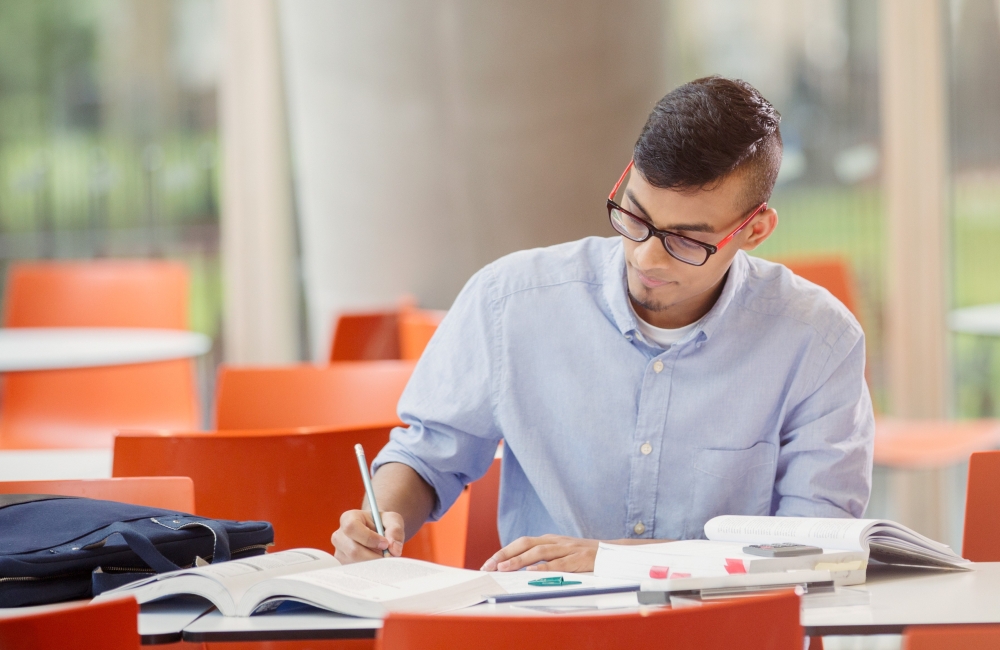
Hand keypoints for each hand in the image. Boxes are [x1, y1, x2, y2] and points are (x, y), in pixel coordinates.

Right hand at [331, 509, 404, 563]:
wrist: (378, 532)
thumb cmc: (383, 523)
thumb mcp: (392, 520)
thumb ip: (395, 531)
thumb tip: (394, 549)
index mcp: (348, 518)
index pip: (352, 527)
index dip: (368, 538)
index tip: (384, 544)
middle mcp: (340, 535)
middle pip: (353, 550)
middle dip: (374, 556)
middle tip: (388, 556)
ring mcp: (340, 551)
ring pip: (355, 563)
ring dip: (373, 563)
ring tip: (383, 556)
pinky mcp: (344, 564)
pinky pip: (356, 571)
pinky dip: (370, 569)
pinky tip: (377, 562)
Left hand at [480, 534, 598, 572]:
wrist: (613, 553)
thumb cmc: (585, 556)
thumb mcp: (562, 553)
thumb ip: (545, 558)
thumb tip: (521, 569)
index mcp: (550, 540)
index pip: (522, 543)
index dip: (504, 551)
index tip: (489, 563)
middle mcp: (556, 541)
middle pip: (525, 544)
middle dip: (505, 554)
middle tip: (489, 566)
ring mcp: (567, 548)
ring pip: (539, 552)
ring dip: (519, 560)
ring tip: (504, 569)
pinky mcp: (578, 558)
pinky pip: (559, 563)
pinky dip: (545, 568)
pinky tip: (533, 572)